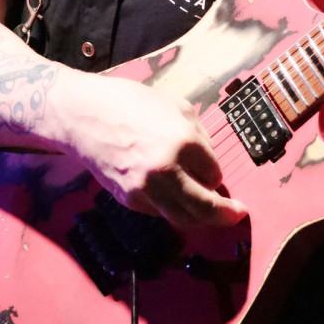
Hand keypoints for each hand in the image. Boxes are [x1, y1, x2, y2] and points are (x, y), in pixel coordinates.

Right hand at [54, 68, 246, 229]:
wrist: (86, 116)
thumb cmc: (133, 103)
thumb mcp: (178, 107)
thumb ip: (199, 136)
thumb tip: (209, 162)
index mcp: (184, 142)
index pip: (215, 173)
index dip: (217, 174)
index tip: (214, 172)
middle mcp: (168, 169)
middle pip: (205, 207)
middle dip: (225, 214)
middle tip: (237, 215)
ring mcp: (146, 189)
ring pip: (183, 218)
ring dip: (202, 220)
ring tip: (213, 216)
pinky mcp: (130, 200)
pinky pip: (160, 212)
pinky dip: (172, 209)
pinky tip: (176, 199)